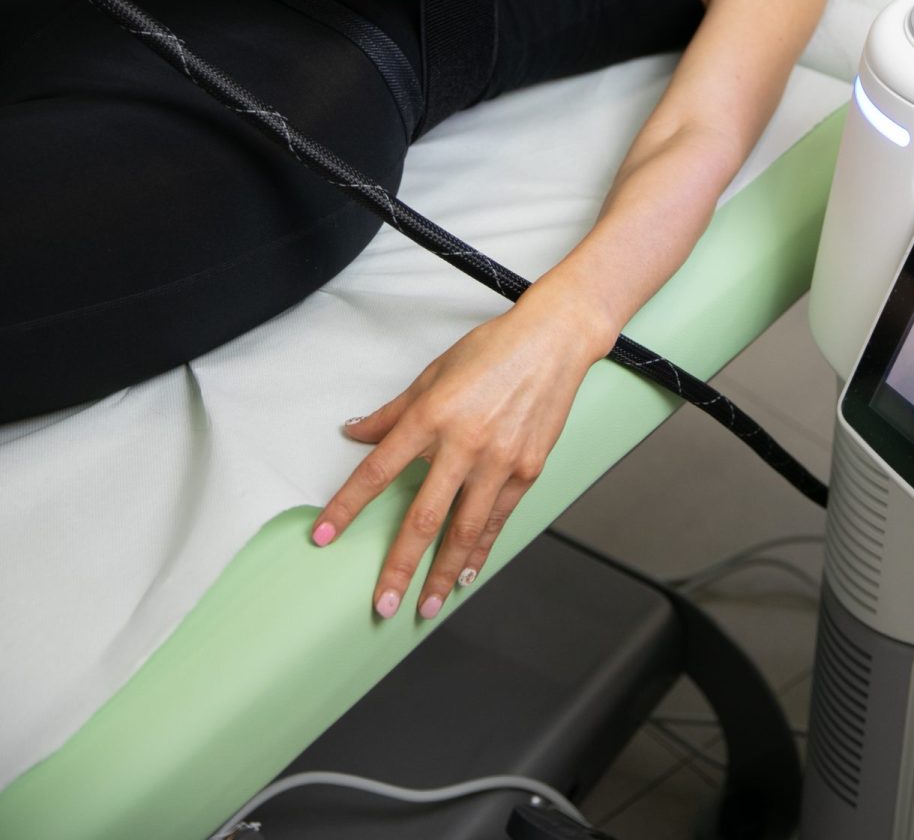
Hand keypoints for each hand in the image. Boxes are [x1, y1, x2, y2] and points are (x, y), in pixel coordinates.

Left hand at [311, 300, 599, 620]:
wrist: (554, 342)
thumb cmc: (493, 349)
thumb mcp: (434, 373)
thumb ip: (393, 412)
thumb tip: (355, 432)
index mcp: (432, 415)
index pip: (378, 470)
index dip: (347, 506)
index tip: (323, 536)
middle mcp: (464, 443)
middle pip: (423, 517)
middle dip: (399, 567)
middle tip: (381, 605)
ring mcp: (499, 461)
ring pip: (464, 531)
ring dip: (442, 575)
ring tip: (425, 607)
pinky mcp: (527, 470)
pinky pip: (497, 521)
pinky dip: (481, 552)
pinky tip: (467, 575)